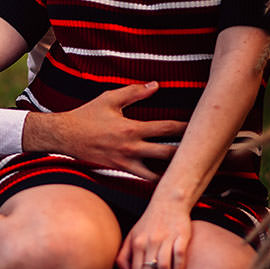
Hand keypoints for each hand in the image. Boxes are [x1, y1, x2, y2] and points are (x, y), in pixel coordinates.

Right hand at [23, 82, 186, 179]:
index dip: (186, 128)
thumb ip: (135, 92)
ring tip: (191, 174)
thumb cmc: (87, 116)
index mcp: (131, 129)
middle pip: (168, 155)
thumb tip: (156, 85)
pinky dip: (156, 182)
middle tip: (205, 153)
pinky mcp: (119, 172)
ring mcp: (125, 163)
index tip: (201, 126)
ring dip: (173, 173)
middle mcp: (131, 149)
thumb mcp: (110, 99)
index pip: (166, 128)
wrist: (64, 136)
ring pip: (157, 175)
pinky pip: (141, 181)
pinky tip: (168, 183)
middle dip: (187, 154)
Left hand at [116, 207, 191, 268]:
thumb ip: (124, 256)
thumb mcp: (132, 236)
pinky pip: (179, 254)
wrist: (168, 201)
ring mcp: (165, 239)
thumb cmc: (148, 222)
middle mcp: (149, 242)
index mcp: (136, 244)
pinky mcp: (181, 235)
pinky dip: (179, 268)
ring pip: (162, 266)